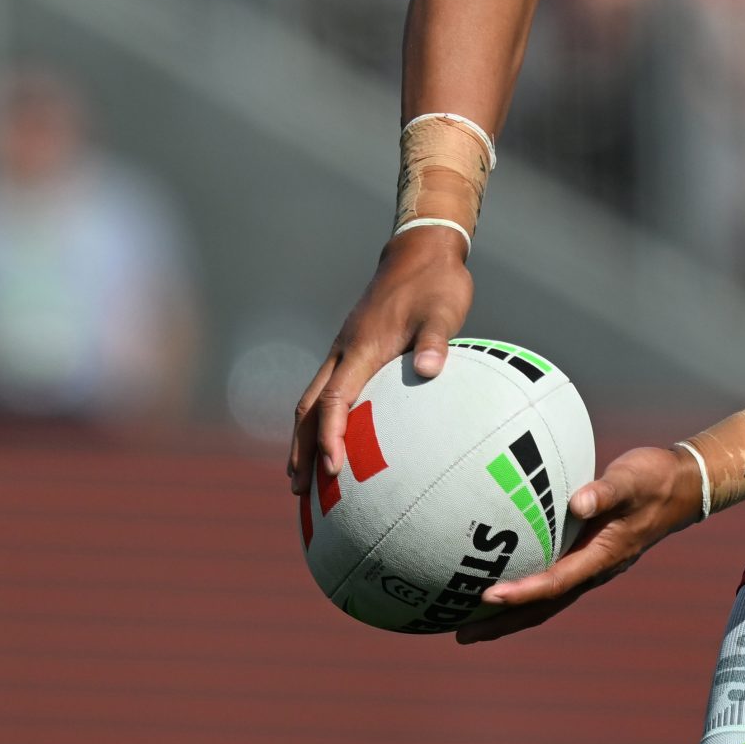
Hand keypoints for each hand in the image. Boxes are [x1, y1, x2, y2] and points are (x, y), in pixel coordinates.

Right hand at [287, 226, 472, 493]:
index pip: (337, 399)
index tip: (333, 469)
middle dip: (303, 448)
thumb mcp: (443, 309)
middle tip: (300, 491)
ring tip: (302, 478)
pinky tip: (333, 438)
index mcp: (363, 347)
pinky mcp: (354, 350)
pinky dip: (321, 419)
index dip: (331, 435)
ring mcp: (345, 351)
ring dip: (305, 437)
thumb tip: (430, 370)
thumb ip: (435, 340)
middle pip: (311, 407)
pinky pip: (328, 390)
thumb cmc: (435, 283)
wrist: (420, 252)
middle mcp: (345, 352)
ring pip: (314, 400)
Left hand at [455, 443, 701, 641]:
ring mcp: (591, 567)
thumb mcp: (632, 479)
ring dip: (510, 616)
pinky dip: (525, 593)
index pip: (556, 582)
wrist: (681, 486)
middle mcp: (594, 569)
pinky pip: (552, 583)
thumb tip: (576, 502)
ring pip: (546, 601)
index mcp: (603, 555)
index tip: (487, 596)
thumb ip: (604, 491)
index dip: (522, 593)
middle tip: (462, 634)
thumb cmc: (654, 479)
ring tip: (471, 625)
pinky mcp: (588, 556)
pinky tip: (503, 585)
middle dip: (503, 623)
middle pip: (544, 607)